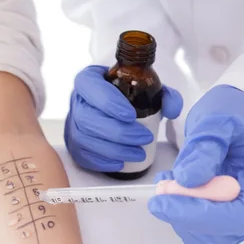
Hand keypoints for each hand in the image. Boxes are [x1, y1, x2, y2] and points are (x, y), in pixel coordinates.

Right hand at [64, 65, 182, 171]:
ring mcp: (72, 124)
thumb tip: (171, 110)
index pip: (91, 87)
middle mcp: (77, 101)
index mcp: (88, 80)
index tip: (131, 115)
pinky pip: (83, 156)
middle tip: (144, 138)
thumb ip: (165, 95)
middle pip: (88, 119)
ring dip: (114, 150)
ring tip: (138, 153)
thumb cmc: (128, 97)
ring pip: (86, 139)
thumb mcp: (147, 89)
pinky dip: (102, 162)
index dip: (108, 102)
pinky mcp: (73, 144)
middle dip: (118, 132)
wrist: (113, 108)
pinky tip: (120, 163)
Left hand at [149, 85, 243, 243]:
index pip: (241, 215)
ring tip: (168, 183)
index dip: (200, 215)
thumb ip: (204, 148)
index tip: (163, 203)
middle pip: (224, 233)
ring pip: (209, 238)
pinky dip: (181, 216)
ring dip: (181, 217)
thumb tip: (187, 179)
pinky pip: (202, 232)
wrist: (236, 117)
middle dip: (186, 217)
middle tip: (162, 189)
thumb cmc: (233, 113)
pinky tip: (175, 190)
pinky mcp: (227, 218)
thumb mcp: (219, 118)